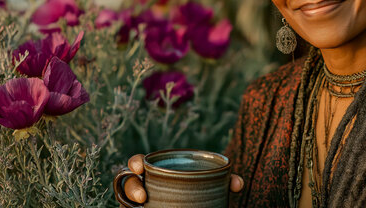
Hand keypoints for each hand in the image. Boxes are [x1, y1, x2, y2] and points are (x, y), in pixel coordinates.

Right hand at [120, 154, 244, 205]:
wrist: (195, 207)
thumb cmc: (199, 193)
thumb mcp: (209, 184)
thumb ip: (222, 181)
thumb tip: (237, 183)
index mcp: (158, 172)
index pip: (139, 163)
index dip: (135, 163)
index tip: (140, 167)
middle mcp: (145, 187)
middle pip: (129, 184)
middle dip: (132, 187)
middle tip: (142, 195)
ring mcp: (142, 203)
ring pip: (128, 201)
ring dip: (133, 200)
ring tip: (143, 204)